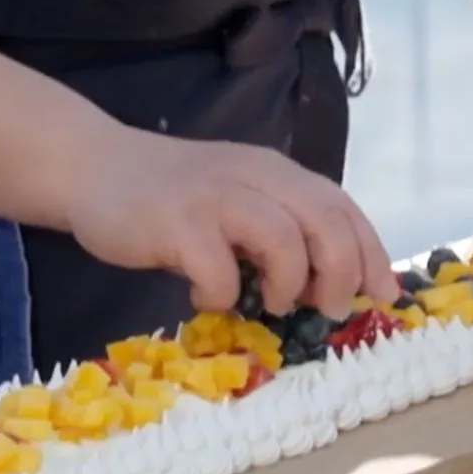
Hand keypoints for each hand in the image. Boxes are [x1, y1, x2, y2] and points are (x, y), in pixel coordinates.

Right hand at [65, 128, 399, 320]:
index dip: (370, 254)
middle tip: (325, 306)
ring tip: (271, 303)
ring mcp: (214, 197)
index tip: (380, 294)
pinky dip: (222, 296)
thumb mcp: (237, 198)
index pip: (342, 208)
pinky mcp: (176, 224)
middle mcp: (253, 177)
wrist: (93, 167)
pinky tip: (204, 297)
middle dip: (339, 273)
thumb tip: (328, 287)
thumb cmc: (172, 196)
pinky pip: (219, 272)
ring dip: (289, 283)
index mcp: (276, 172)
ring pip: (284, 240)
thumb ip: (278, 228)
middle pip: (325, 222)